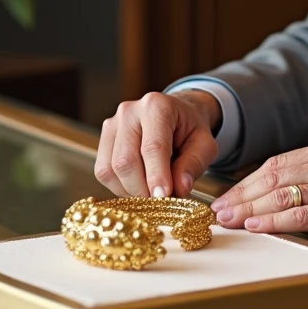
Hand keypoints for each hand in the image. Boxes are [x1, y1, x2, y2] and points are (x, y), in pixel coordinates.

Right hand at [94, 90, 221, 197]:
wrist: (176, 116)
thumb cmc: (190, 130)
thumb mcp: (204, 144)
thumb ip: (194, 164)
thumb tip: (180, 189)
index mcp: (157, 106)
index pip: (152, 147)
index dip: (157, 176)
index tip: (163, 197)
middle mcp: (129, 112)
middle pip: (126, 161)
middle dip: (142, 189)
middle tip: (160, 202)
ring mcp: (111, 124)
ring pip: (110, 169)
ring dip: (130, 191)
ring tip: (151, 193)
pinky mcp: (103, 139)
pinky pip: (103, 172)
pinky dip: (120, 187)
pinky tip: (138, 186)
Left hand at [209, 136, 307, 239]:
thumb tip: (280, 186)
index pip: (277, 163)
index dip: (248, 181)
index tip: (228, 195)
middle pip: (273, 178)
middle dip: (241, 195)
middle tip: (219, 210)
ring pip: (282, 195)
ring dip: (250, 209)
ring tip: (230, 220)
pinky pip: (302, 216)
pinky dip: (275, 221)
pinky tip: (257, 225)